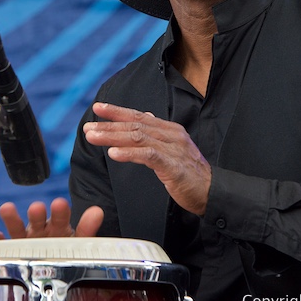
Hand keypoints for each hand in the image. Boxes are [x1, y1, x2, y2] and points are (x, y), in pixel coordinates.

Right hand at [0, 197, 103, 239]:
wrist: (50, 260)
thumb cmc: (64, 248)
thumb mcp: (78, 241)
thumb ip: (86, 228)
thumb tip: (98, 211)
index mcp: (58, 226)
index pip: (60, 217)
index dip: (60, 212)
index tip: (60, 203)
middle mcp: (40, 229)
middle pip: (38, 220)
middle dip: (37, 215)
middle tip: (36, 208)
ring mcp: (24, 238)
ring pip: (17, 228)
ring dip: (12, 218)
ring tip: (6, 208)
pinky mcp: (10, 247)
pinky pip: (0, 242)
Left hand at [83, 102, 211, 215]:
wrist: (213, 192)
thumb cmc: (191, 174)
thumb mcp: (173, 149)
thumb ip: (158, 133)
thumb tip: (145, 115)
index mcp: (170, 130)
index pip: (139, 116)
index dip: (117, 111)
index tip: (98, 108)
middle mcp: (171, 135)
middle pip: (135, 125)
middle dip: (109, 125)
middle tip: (88, 127)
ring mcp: (173, 149)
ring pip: (138, 138)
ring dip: (112, 137)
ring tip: (93, 137)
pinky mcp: (174, 166)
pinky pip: (148, 156)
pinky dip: (129, 153)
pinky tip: (113, 154)